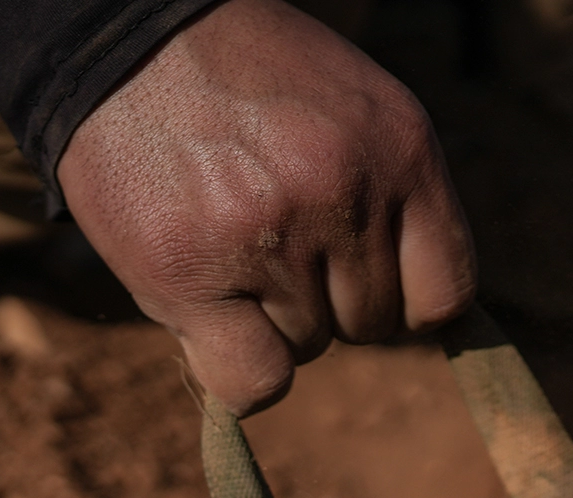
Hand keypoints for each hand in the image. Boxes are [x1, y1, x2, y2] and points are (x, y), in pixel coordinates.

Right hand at [56, 0, 475, 412]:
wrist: (124, 41)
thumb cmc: (243, 82)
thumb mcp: (351, 110)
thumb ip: (395, 199)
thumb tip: (422, 320)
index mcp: (400, 148)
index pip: (448, 292)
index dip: (405, 301)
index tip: (362, 282)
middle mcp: (343, 194)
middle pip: (372, 325)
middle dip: (326, 298)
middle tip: (269, 235)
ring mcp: (268, 239)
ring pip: (308, 349)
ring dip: (269, 319)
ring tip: (223, 241)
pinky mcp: (191, 278)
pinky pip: (254, 382)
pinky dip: (237, 370)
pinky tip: (209, 317)